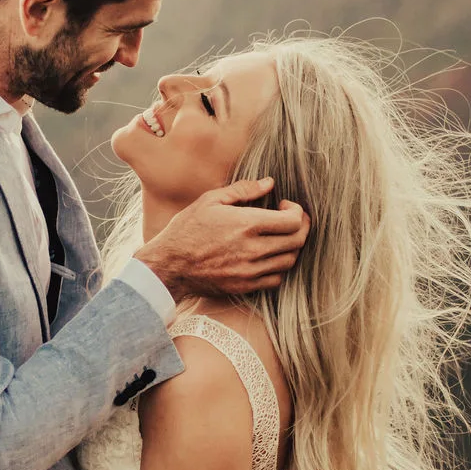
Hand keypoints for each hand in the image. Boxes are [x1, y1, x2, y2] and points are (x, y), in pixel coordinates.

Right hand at [135, 177, 309, 298]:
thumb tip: (269, 183)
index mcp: (246, 225)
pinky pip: (276, 279)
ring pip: (290, 261)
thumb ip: (242, 190)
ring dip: (292, 246)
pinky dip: (280, 266)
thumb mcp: (210, 201)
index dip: (297, 211)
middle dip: (302, 227)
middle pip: (297, 241)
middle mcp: (253, 250)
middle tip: (292, 219)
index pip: (293, 221)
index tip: (286, 205)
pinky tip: (270, 256)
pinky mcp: (245, 286)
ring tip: (281, 236)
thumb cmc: (186, 229)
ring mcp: (250, 271)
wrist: (169, 265)